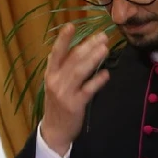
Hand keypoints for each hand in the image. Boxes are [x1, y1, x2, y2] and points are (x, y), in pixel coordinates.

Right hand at [38, 25, 111, 153]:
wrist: (54, 130)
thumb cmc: (57, 104)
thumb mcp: (56, 84)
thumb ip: (66, 68)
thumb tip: (84, 50)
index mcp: (50, 74)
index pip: (56, 53)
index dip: (63, 40)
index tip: (70, 26)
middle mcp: (56, 81)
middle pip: (73, 59)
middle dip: (88, 46)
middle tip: (103, 36)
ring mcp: (65, 93)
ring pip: (80, 71)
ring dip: (93, 59)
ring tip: (105, 48)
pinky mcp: (75, 105)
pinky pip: (88, 90)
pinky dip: (98, 81)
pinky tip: (106, 74)